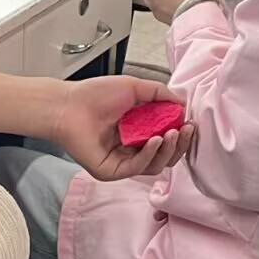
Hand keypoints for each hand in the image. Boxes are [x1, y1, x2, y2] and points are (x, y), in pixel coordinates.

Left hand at [52, 76, 194, 182]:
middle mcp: (132, 148)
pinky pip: (138, 167)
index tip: (191, 123)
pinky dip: (150, 154)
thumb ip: (160, 94)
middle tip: (186, 130)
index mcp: (139, 131)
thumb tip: (183, 103)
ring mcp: (122, 162)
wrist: (67, 104)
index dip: (181, 134)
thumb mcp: (134, 87)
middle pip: (165, 155)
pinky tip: (155, 140)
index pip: (167, 139)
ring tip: (172, 134)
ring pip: (155, 165)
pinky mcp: (112, 171)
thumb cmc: (94, 95)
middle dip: (179, 144)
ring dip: (168, 150)